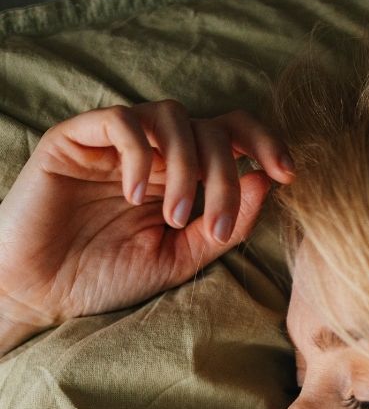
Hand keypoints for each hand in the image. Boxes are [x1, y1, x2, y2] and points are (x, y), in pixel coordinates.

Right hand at [0, 100, 296, 354]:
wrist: (41, 292)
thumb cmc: (108, 277)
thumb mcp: (183, 257)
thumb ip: (227, 223)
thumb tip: (266, 182)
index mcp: (184, 175)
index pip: (234, 134)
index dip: (265, 144)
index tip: (287, 175)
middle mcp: (154, 152)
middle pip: (211, 128)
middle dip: (225, 175)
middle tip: (211, 224)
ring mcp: (115, 143)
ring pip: (172, 116)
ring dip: (186, 166)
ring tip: (172, 216)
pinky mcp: (74, 138)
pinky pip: (122, 120)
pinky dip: (140, 154)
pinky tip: (134, 196)